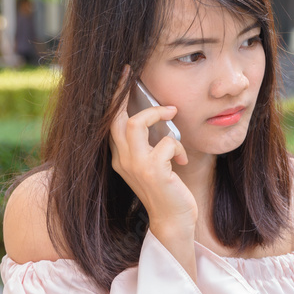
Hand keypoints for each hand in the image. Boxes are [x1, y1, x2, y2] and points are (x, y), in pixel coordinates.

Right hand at [109, 65, 197, 234]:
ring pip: (136, 124)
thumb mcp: (155, 162)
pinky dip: (177, 146)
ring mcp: (135, 166)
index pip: (111, 122)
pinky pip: (165, 142)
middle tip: (132, 73)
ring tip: (172, 114)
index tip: (122, 74)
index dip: (114, 97)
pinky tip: (182, 159)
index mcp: (120, 157)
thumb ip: (151, 143)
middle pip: (116, 118)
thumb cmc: (168, 190)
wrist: (173, 220)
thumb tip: (162, 114)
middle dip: (123, 92)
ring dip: (157, 115)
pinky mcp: (152, 171)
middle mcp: (121, 160)